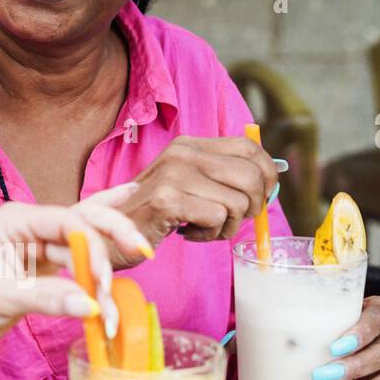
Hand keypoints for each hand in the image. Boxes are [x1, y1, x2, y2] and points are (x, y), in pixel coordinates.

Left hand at [0, 195, 146, 349]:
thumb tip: (90, 305)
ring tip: (126, 284)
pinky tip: (131, 240)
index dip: (93, 246)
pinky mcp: (46, 269)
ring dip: (107, 270)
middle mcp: (32, 227)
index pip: (67, 222)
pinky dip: (103, 267)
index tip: (104, 280)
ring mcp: (40, 247)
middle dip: (115, 234)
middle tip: (143, 250)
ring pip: (87, 245)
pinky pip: (82, 261)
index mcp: (16, 220)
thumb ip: (46, 298)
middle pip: (85, 220)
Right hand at [117, 136, 278, 254]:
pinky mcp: (167, 200)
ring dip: (226, 226)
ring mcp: (173, 175)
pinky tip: (187, 233)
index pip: (249, 148)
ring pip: (237, 202)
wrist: (109, 235)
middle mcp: (182, 153)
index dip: (267, 175)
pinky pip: (217, 218)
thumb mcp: (187, 184)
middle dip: (252, 207)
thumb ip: (222, 176)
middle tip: (231, 222)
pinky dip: (209, 234)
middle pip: (251, 176)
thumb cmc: (154, 214)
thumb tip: (271, 180)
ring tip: (202, 228)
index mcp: (189, 144)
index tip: (260, 198)